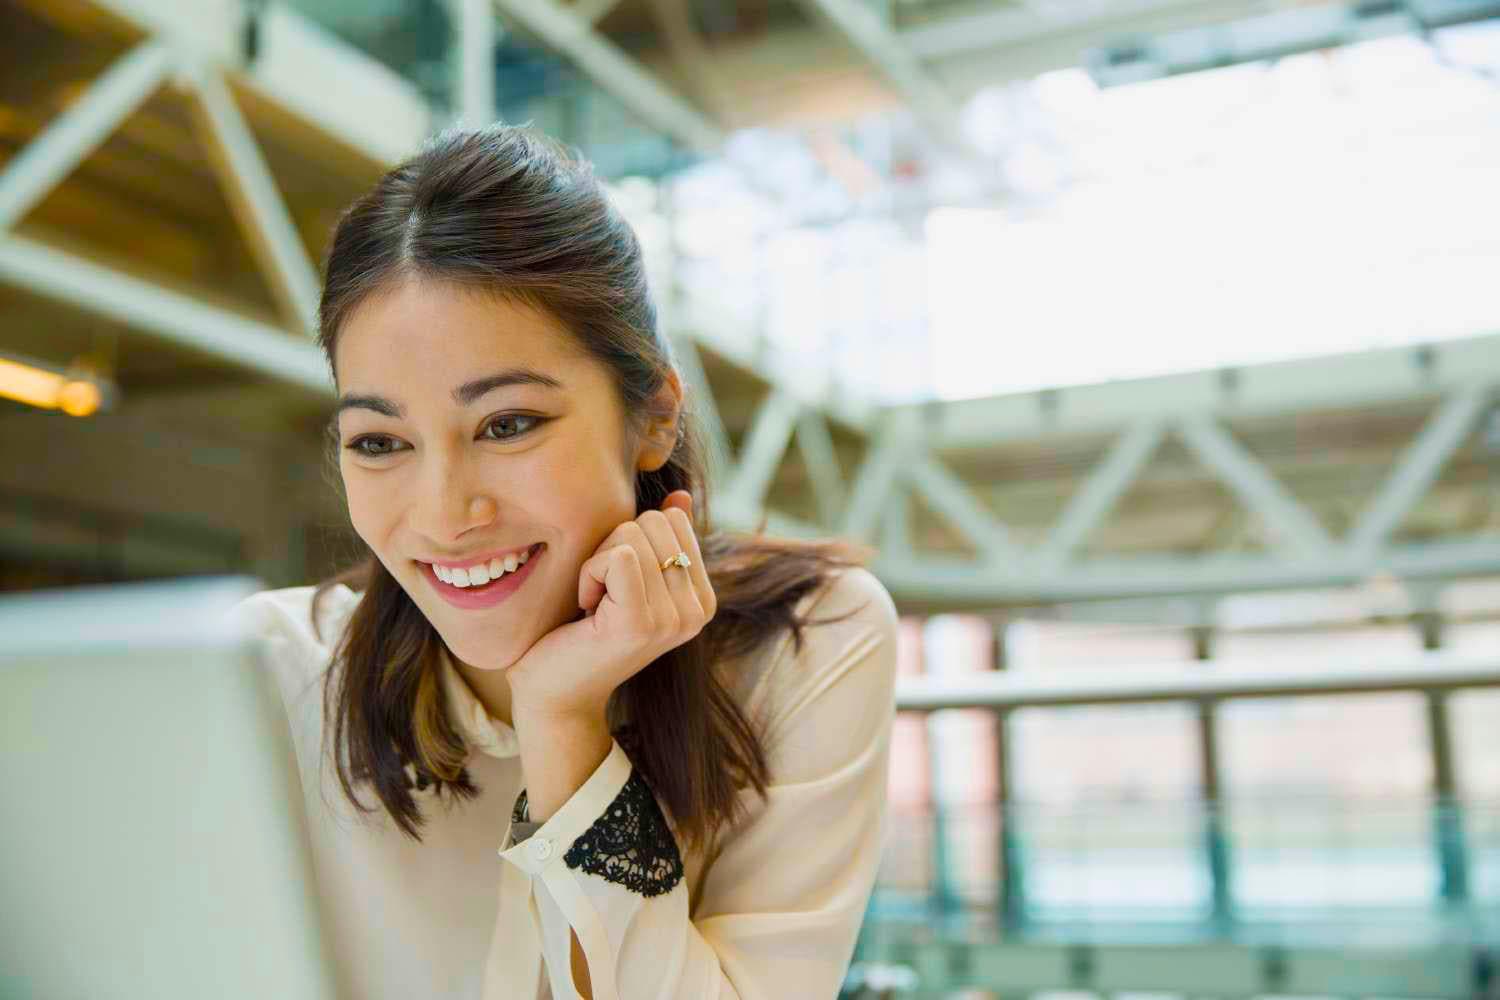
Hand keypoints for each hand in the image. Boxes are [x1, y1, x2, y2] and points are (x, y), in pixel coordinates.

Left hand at [505, 490, 716, 724]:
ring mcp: (673, 619)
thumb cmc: (584, 632)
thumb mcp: (630, 579)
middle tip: (603, 594)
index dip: (632, 540)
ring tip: (595, 604)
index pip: (673, 520)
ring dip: (597, 563)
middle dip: (614, 547)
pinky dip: (588, 573)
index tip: (618, 584)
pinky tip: (586, 608)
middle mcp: (698, 611)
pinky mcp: (639, 622)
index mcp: (703, 599)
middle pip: (654, 522)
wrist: (555, 694)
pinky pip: (616, 555)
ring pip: (632, 535)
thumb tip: (681, 497)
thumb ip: (661, 541)